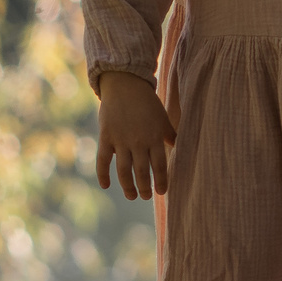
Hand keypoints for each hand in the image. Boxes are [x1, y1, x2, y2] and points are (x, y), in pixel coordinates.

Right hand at [96, 70, 177, 199]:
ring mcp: (121, 140)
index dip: (161, 181)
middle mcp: (138, 141)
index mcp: (155, 137)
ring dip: (128, 186)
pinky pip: (103, 160)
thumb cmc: (147, 102)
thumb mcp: (162, 117)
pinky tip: (106, 185)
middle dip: (144, 187)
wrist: (125, 84)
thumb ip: (169, 134)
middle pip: (141, 172)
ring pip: (124, 170)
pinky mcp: (106, 137)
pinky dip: (103, 174)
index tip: (162, 192)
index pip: (159, 166)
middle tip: (145, 196)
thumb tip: (178, 147)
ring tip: (132, 196)